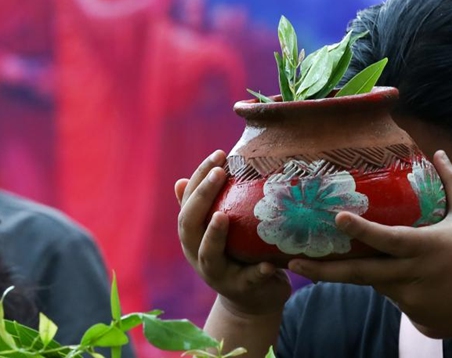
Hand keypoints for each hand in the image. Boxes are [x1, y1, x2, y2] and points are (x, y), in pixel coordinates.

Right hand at [176, 150, 291, 316]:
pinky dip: (257, 272)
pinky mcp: (241, 289)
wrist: (252, 300)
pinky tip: (267, 264)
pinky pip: (248, 280)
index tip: (218, 155)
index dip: (199, 178)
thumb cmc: (238, 255)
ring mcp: (218, 274)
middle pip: (190, 225)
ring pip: (209, 255)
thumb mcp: (220, 231)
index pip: (188, 203)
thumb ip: (205, 208)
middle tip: (219, 173)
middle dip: (202, 198)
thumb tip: (180, 180)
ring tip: (223, 216)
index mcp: (193, 236)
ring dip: (214, 235)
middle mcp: (198, 254)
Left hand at [288, 151, 451, 351]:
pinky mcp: (410, 314)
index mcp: (427, 247)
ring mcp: (409, 299)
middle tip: (294, 261)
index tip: (337, 219)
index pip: (388, 239)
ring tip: (311, 263)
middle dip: (325, 269)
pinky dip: (380, 283)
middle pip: (361, 274)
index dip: (361, 230)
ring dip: (346, 273)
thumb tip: (438, 152)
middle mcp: (412, 275)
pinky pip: (388, 294)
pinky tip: (376, 274)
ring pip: (370, 282)